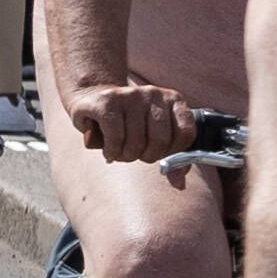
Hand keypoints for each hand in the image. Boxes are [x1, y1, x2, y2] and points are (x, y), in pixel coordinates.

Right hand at [70, 80, 196, 163]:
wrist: (90, 95)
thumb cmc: (126, 121)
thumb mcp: (152, 133)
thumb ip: (171, 157)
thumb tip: (179, 184)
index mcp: (173, 99)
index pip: (186, 133)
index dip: (173, 152)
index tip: (159, 152)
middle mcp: (153, 93)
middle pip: (160, 140)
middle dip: (146, 156)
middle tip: (135, 155)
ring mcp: (129, 95)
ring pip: (136, 141)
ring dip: (125, 156)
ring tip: (119, 152)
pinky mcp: (106, 101)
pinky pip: (115, 137)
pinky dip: (112, 150)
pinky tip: (109, 149)